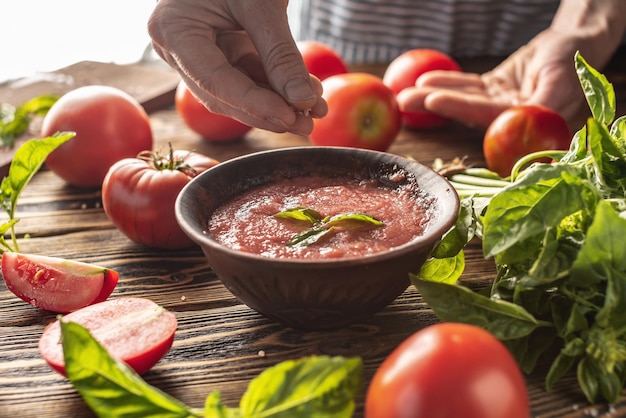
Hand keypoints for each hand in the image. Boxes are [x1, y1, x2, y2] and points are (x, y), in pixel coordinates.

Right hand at [148, 0, 326, 134]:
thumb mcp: (261, 4)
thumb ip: (280, 54)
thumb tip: (303, 101)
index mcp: (174, 30)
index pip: (214, 81)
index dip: (253, 104)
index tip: (289, 117)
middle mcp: (177, 47)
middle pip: (224, 95)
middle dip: (269, 112)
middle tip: (307, 125)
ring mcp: (196, 52)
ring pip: (238, 92)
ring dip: (277, 104)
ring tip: (314, 111)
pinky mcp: (218, 51)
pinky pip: (246, 77)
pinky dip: (276, 87)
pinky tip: (305, 94)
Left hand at [397, 0, 625, 127]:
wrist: (577, 43)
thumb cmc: (572, 61)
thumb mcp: (559, 80)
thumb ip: (544, 104)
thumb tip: (525, 120)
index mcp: (527, 124)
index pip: (488, 118)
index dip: (459, 109)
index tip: (433, 101)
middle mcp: (510, 120)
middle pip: (467, 114)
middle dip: (434, 107)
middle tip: (404, 102)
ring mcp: (500, 106)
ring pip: (462, 101)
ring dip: (432, 96)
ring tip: (404, 95)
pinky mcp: (494, 92)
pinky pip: (467, 88)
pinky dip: (446, 84)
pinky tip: (424, 81)